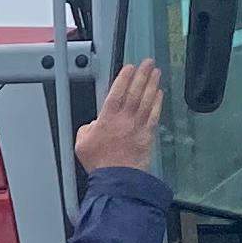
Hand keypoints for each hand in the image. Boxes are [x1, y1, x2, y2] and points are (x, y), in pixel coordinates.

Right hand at [75, 59, 166, 176]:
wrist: (117, 179)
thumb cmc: (100, 164)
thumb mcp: (81, 144)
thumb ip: (86, 129)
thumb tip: (92, 125)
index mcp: (107, 119)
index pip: (117, 91)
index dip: (124, 77)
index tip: (130, 67)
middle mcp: (124, 119)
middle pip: (135, 91)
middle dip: (142, 75)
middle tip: (148, 63)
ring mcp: (138, 126)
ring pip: (146, 100)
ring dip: (152, 84)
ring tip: (156, 73)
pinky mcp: (147, 135)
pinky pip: (154, 114)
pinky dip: (157, 103)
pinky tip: (159, 94)